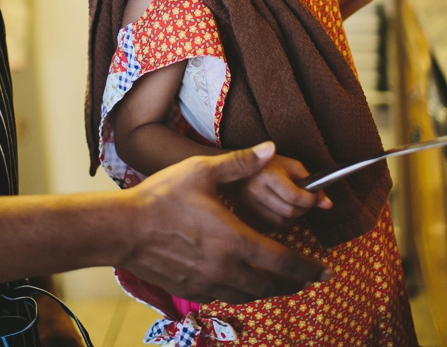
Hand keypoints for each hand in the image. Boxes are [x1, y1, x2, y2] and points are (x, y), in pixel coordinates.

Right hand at [122, 143, 331, 303]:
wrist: (122, 228)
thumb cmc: (161, 196)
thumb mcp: (202, 172)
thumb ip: (240, 163)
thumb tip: (269, 150)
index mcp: (235, 240)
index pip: (284, 262)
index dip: (309, 268)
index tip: (325, 271)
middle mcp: (226, 268)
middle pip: (272, 286)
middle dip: (293, 284)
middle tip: (306, 279)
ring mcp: (207, 283)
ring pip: (250, 295)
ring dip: (268, 290)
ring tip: (278, 283)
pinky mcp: (190, 290)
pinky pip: (224, 297)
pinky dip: (240, 292)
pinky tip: (240, 282)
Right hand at [234, 154, 331, 231]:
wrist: (239, 169)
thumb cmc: (269, 166)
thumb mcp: (292, 166)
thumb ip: (311, 183)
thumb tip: (328, 204)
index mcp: (266, 175)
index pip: (295, 196)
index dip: (310, 199)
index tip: (315, 197)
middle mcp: (254, 191)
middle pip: (289, 212)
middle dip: (304, 209)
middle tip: (305, 201)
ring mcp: (246, 206)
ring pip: (281, 223)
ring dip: (291, 216)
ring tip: (289, 203)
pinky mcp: (243, 216)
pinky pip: (269, 227)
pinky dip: (279, 221)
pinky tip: (277, 209)